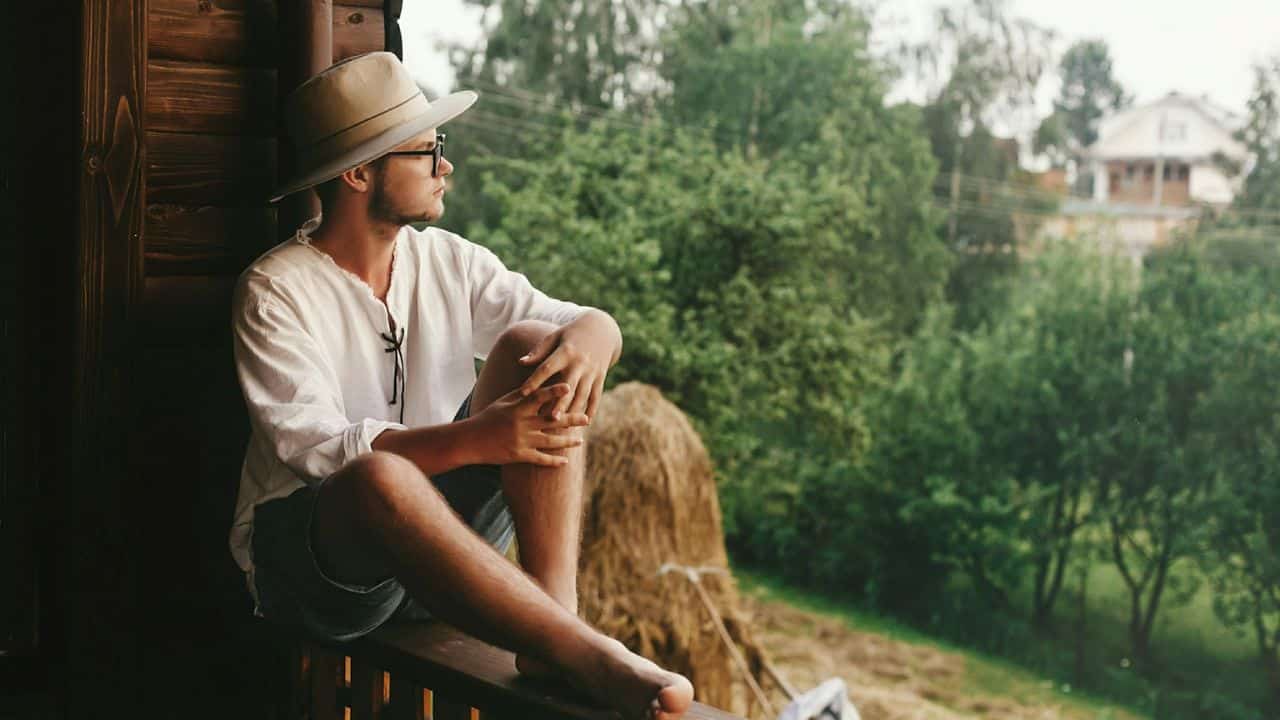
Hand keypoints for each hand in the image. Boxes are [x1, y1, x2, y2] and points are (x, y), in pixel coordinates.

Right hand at [466, 383, 587, 466]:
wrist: (470, 440)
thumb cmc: (487, 418)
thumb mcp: (502, 402)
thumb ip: (521, 393)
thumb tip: (537, 381)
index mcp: (518, 407)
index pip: (539, 397)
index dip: (554, 391)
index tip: (569, 387)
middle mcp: (521, 423)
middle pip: (551, 420)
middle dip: (571, 419)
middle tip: (587, 418)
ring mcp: (521, 440)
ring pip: (550, 440)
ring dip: (567, 441)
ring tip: (581, 441)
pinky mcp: (519, 455)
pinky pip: (540, 459)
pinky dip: (553, 461)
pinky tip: (565, 461)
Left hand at [517, 312, 620, 420]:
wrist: (601, 329)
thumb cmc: (570, 334)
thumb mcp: (554, 337)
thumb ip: (539, 351)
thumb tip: (521, 362)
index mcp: (565, 352)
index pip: (547, 367)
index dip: (535, 380)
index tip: (523, 392)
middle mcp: (579, 363)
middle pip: (568, 385)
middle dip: (559, 402)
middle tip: (550, 418)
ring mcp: (592, 371)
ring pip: (583, 394)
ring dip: (574, 410)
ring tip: (565, 426)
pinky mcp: (601, 377)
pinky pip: (596, 395)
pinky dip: (592, 409)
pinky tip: (586, 422)